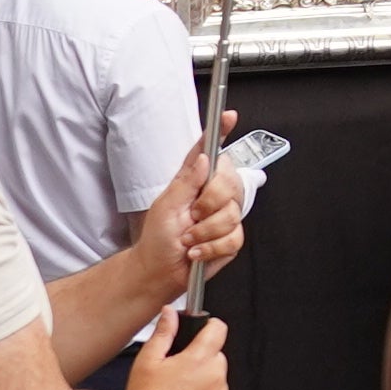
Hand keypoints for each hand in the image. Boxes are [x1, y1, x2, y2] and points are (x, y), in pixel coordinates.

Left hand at [138, 143, 247, 284]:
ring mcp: (222, 217)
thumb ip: (187, 180)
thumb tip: (205, 158)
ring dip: (205, 232)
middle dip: (210, 202)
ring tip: (190, 239)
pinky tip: (198, 250)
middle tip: (193, 215)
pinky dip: (211, 248)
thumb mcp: (165, 206)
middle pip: (229, 183)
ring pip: (232, 215)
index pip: (209, 151)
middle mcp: (210, 196)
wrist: (161, 273)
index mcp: (194, 182)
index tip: (228, 116)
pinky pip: (233, 237)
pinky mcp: (230, 238)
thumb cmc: (157, 240)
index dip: (221, 132)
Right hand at [138, 313, 235, 389]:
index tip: (199, 334)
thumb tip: (170, 313)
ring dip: (205, 383)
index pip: (218, 329)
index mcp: (200, 357)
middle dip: (202, 360)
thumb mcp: (148, 360)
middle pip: (216, 357)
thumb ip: (164, 333)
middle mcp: (216, 376)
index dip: (209, 328)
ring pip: (217, 381)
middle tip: (179, 373)